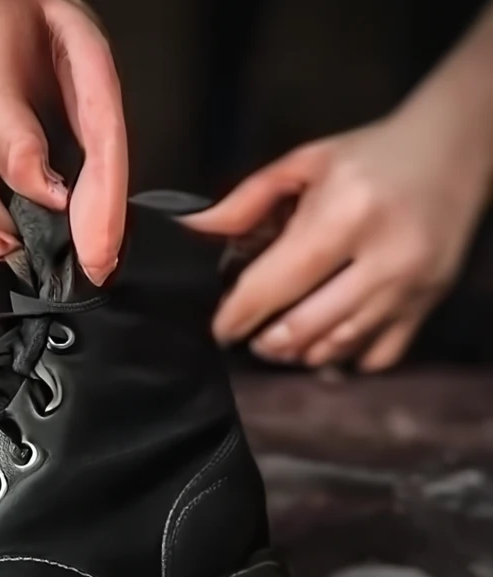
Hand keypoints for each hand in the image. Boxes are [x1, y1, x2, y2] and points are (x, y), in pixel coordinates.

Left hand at [185, 111, 491, 370]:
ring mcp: (411, 286)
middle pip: (306, 327)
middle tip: (251, 337)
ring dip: (300, 354)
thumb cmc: (372, 153)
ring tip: (280, 342)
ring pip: (339, 347)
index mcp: (346, 214)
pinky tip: (326, 345)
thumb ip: (246, 202)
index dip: (240, 315)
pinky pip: (379, 356)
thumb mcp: (306, 163)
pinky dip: (346, 359)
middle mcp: (383, 256)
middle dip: (267, 342)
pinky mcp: (430, 303)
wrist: (460, 143)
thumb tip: (190, 231)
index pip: (277, 284)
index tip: (219, 331)